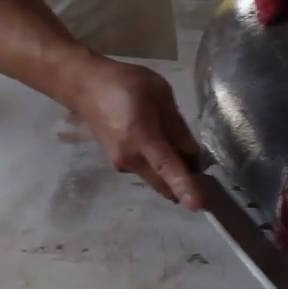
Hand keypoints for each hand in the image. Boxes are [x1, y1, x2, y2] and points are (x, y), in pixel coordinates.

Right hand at [65, 58, 202, 210]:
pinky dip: (158, 167)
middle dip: (184, 182)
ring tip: (178, 146)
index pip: (167, 168)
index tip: (197, 205)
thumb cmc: (124, 83)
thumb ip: (176, 125)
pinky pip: (146, 171)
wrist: (86, 87)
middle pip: (163, 183)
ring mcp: (121, 165)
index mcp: (141, 138)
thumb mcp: (159, 93)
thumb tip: (192, 153)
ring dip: (170, 173)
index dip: (184, 186)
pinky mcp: (118, 165)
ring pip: (156, 179)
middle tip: (201, 167)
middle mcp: (130, 159)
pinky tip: (158, 143)